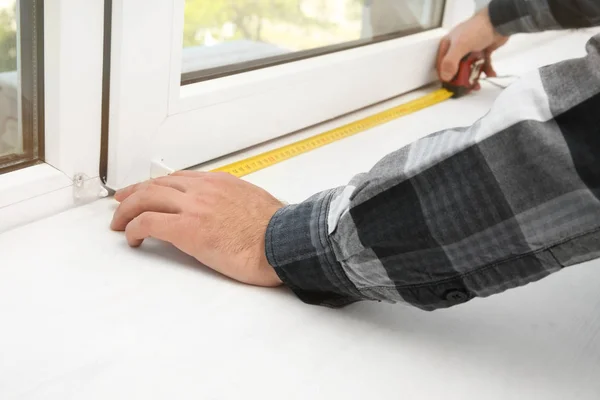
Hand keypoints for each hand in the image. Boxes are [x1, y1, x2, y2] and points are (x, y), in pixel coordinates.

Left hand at [111, 171, 283, 286]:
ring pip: (147, 198)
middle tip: (121, 203)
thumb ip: (235, 204)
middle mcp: (204, 189)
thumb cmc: (276, 232)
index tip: (148, 191)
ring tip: (119, 223)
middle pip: (157, 185)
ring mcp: (194, 206)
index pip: (179, 179)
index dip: (158, 185)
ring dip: (128, 210)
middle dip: (134, 193)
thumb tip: (228, 216)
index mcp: (221, 183)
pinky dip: (134, 228)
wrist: (282, 242)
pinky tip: (132, 238)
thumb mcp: (255, 205)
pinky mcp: (187, 228)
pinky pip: (148, 222)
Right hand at [437, 7, 508, 86]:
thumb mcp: (460, 46)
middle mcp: (458, 48)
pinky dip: (486, 70)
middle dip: (461, 79)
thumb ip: (450, 62)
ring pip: (469, 68)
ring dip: (474, 77)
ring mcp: (471, 50)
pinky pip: (482, 65)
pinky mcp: (483, 52)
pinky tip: (490, 74)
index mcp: (448, 45)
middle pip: (456, 69)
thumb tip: (445, 77)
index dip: (445, 76)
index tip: (451, 86)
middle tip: (467, 87)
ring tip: (478, 85)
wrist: (499, 22)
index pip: (442, 64)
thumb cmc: (477, 30)